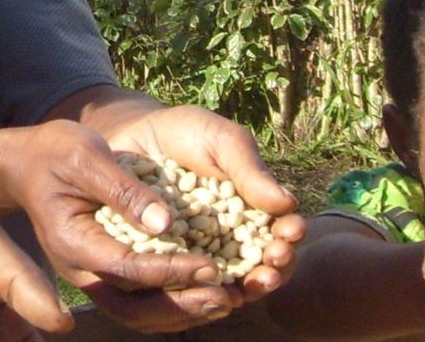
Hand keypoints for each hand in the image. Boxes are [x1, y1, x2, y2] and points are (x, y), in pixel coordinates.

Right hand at [2, 112, 299, 332]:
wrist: (26, 163)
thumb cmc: (55, 151)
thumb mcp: (87, 157)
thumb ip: (124, 191)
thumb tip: (166, 223)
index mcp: (73, 242)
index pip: (129, 269)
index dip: (172, 270)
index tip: (212, 266)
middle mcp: (80, 269)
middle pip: (134, 306)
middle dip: (184, 305)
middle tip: (228, 296)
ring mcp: (90, 275)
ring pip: (138, 312)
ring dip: (183, 312)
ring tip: (227, 299)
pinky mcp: (103, 271)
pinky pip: (138, 301)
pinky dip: (173, 303)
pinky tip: (205, 291)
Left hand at [94, 107, 305, 300]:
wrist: (132, 134)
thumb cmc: (185, 134)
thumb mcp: (221, 141)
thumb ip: (249, 170)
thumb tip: (287, 203)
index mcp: (252, 209)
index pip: (279, 230)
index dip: (290, 234)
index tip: (292, 230)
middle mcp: (231, 239)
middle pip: (262, 264)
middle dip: (275, 267)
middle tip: (275, 259)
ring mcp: (201, 254)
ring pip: (230, 281)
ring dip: (247, 285)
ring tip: (252, 280)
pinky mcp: (169, 264)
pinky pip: (187, 284)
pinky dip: (201, 290)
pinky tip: (211, 290)